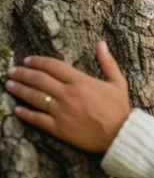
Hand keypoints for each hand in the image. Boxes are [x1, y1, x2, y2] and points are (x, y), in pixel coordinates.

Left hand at [5, 41, 130, 152]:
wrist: (119, 134)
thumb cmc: (119, 108)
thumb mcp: (118, 82)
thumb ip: (107, 62)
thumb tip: (101, 43)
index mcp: (80, 81)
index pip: (53, 66)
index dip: (38, 61)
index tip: (28, 60)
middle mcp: (67, 94)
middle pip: (39, 80)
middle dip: (23, 73)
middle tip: (12, 70)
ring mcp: (61, 111)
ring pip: (34, 97)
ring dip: (19, 89)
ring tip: (9, 84)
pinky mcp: (58, 128)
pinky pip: (37, 119)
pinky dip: (25, 114)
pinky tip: (16, 110)